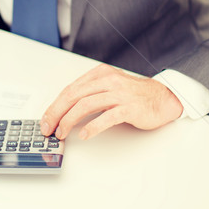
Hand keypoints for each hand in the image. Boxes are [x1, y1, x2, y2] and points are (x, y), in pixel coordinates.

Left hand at [40, 63, 182, 139]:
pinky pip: (107, 117)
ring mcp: (119, 93)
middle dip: (57, 113)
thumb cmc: (134, 95)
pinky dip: (92, 126)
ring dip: (70, 121)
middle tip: (48, 128)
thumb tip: (66, 110)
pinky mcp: (129, 108)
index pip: (70, 89)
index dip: (55, 105)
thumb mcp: (110, 87)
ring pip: (86, 105)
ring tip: (62, 133)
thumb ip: (91, 94)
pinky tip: (84, 134)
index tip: (46, 119)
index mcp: (100, 74)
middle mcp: (108, 80)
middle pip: (74, 95)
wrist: (163, 99)